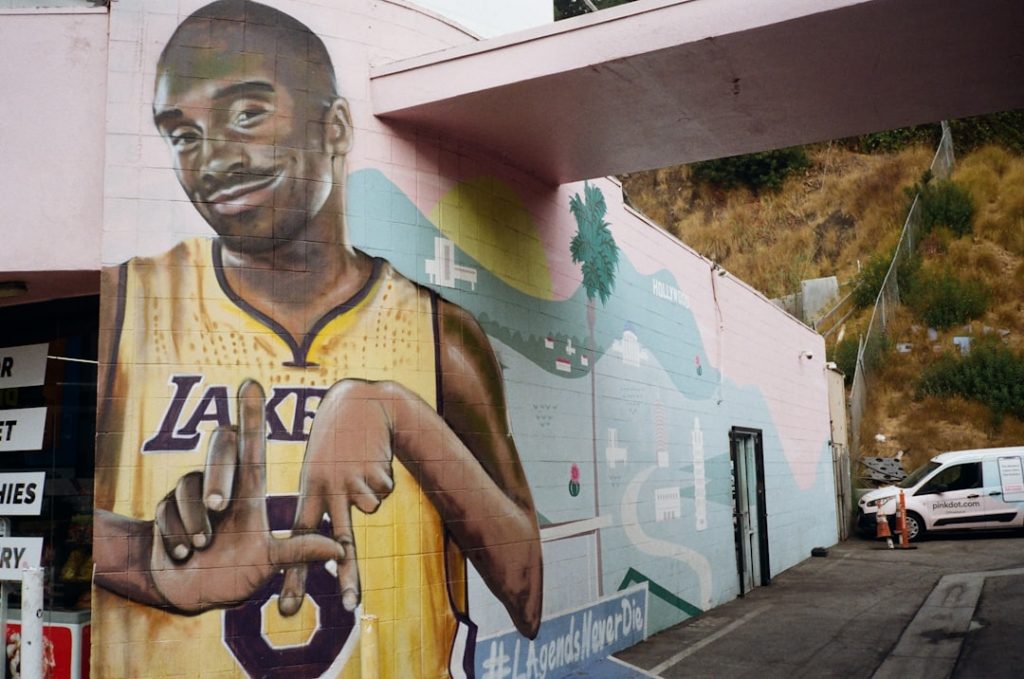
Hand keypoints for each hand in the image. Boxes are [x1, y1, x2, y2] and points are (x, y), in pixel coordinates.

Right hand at [151, 380, 345, 612]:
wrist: (191, 590)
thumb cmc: (237, 572)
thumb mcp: (269, 563)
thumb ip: (298, 552)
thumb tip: (339, 549)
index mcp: (249, 491)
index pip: (252, 444)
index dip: (251, 415)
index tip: (251, 383)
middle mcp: (221, 484)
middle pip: (219, 448)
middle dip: (217, 475)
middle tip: (219, 506)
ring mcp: (192, 494)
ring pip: (187, 486)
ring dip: (194, 520)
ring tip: (201, 547)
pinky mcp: (166, 508)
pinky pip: (165, 510)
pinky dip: (174, 535)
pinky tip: (182, 553)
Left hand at [278, 380, 396, 615]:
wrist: (359, 404)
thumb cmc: (336, 442)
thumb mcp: (322, 471)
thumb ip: (327, 507)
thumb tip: (340, 552)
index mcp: (309, 492)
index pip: (299, 541)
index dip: (295, 576)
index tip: (289, 609)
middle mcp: (328, 490)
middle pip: (338, 541)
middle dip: (346, 575)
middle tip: (346, 607)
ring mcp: (351, 481)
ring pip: (371, 508)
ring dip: (374, 490)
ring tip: (362, 464)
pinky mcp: (373, 470)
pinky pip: (385, 491)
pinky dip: (384, 476)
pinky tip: (372, 456)